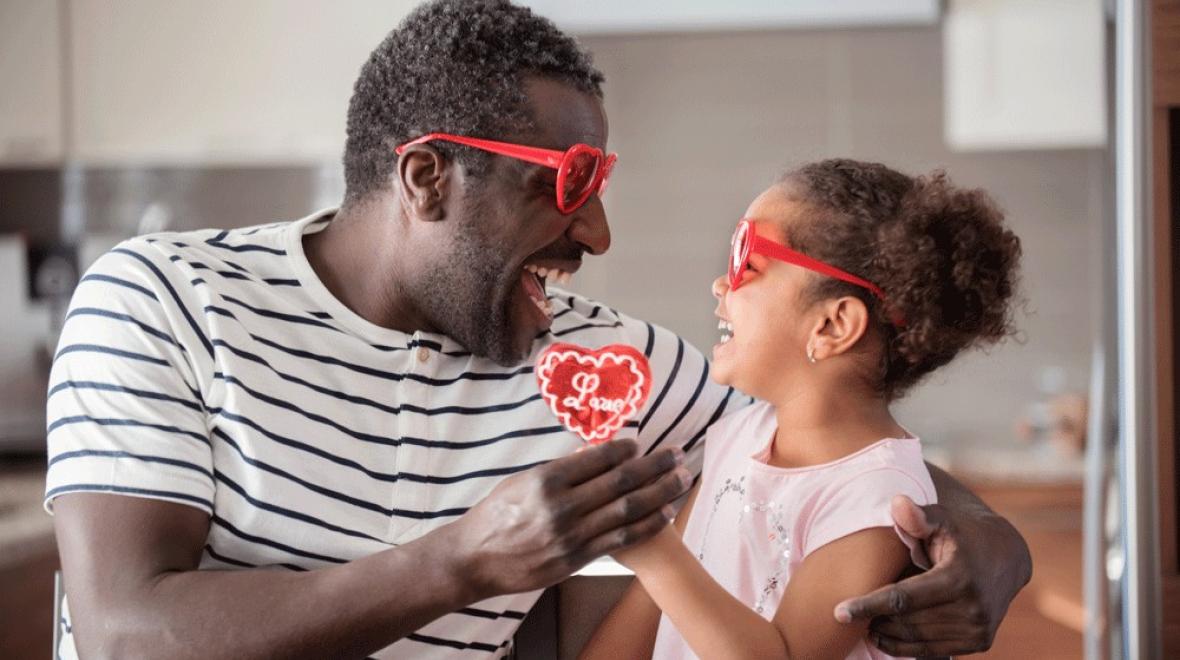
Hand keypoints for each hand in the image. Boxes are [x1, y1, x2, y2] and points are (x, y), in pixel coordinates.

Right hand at [451, 439, 693, 599]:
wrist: (474, 560)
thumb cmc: (496, 515)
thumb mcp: (521, 481)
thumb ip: (558, 468)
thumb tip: (592, 451)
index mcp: (546, 479)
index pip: (597, 458)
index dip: (625, 449)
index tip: (641, 443)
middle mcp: (561, 506)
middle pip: (620, 481)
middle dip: (655, 466)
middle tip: (679, 454)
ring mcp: (571, 534)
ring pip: (627, 509)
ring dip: (661, 492)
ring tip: (682, 479)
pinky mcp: (577, 559)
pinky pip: (621, 539)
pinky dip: (647, 524)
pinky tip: (666, 512)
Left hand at [833, 495, 1031, 656]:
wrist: (1007, 557)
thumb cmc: (961, 533)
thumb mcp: (942, 519)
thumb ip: (917, 516)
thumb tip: (897, 503)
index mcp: (959, 576)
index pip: (902, 598)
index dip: (868, 605)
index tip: (838, 612)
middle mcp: (972, 607)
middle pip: (908, 622)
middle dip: (875, 620)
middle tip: (848, 615)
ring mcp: (978, 629)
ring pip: (918, 640)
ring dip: (887, 635)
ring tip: (865, 625)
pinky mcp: (979, 642)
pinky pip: (934, 651)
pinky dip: (906, 647)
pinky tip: (884, 636)